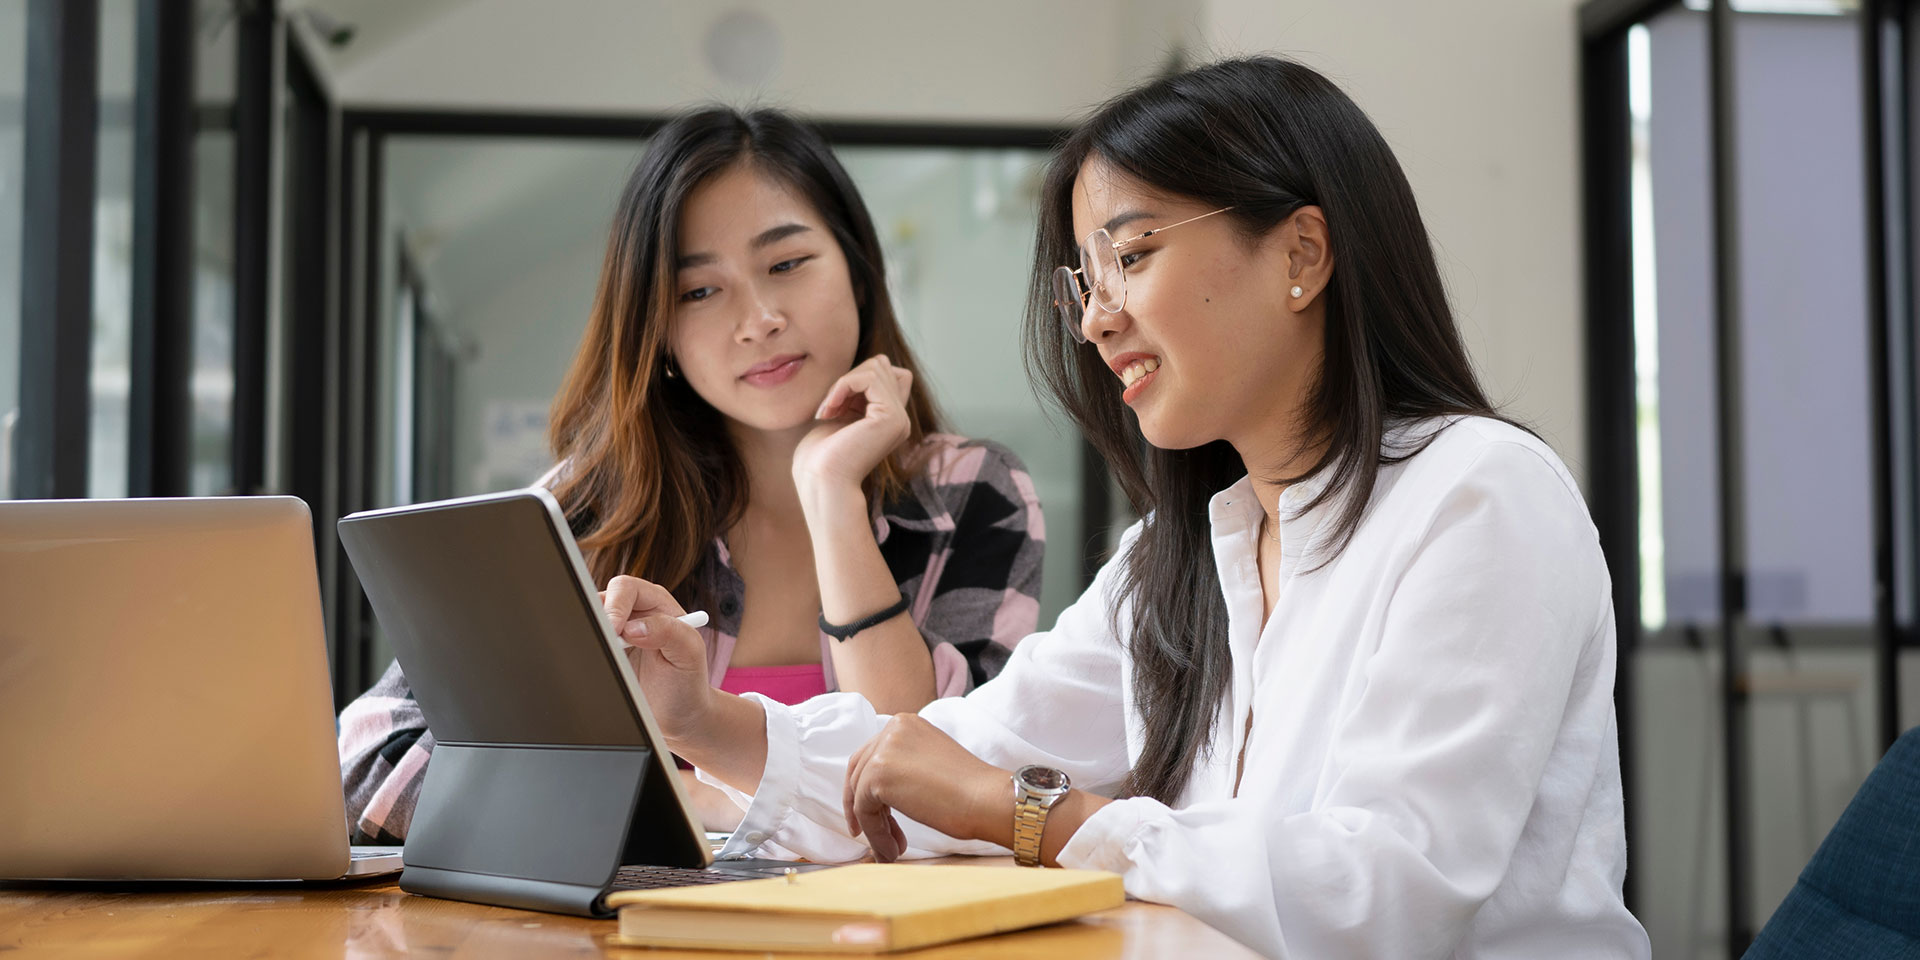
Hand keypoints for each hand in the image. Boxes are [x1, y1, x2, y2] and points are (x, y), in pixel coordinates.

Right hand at [600, 575, 712, 747]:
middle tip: (602, 647)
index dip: (615, 606)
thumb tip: (633, 627)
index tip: (613, 630)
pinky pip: (585, 643)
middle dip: (596, 621)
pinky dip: (586, 651)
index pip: (626, 589)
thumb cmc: (688, 681)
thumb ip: (669, 632)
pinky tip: (597, 666)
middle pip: (599, 600)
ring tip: (604, 659)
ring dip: (590, 637)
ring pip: (587, 621)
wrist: (678, 714)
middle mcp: (633, 613)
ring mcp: (614, 633)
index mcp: (657, 603)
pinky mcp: (603, 652)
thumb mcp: (689, 654)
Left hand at [792, 355, 913, 499]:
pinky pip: (869, 377)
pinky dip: (842, 386)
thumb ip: (858, 393)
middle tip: (830, 407)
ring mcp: (899, 419)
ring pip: (876, 367)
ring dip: (843, 382)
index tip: (835, 405)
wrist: (820, 482)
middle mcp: (900, 420)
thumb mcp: (841, 415)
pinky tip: (828, 411)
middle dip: (849, 378)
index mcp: (890, 421)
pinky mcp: (891, 418)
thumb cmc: (820, 456)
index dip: (859, 379)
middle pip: (882, 366)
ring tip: (828, 410)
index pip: (888, 373)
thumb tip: (876, 362)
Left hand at [842, 714, 1008, 861]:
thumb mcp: (929, 764)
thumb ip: (904, 767)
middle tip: (879, 837)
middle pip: (859, 772)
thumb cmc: (969, 790)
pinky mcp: (877, 774)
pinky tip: (892, 849)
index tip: (874, 815)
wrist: (986, 799)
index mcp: (905, 723)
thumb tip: (878, 794)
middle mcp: (891, 729)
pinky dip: (876, 834)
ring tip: (892, 849)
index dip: (868, 789)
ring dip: (874, 827)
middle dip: (864, 808)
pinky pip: (864, 811)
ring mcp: (883, 749)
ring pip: (860, 794)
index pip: (872, 755)